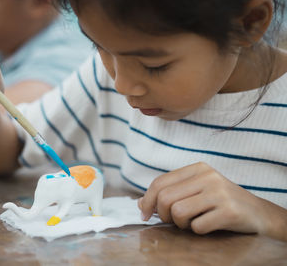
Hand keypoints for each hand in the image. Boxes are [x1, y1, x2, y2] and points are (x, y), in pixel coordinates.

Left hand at [138, 162, 285, 237]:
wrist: (258, 213)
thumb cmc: (220, 202)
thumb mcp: (196, 190)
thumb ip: (170, 193)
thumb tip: (140, 203)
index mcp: (197, 168)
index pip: (160, 182)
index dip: (147, 200)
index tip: (145, 214)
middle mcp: (208, 177)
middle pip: (165, 198)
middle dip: (163, 214)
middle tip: (173, 221)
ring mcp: (219, 193)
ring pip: (178, 212)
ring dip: (180, 224)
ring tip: (192, 222)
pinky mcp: (229, 211)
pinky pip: (197, 226)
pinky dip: (198, 230)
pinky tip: (208, 225)